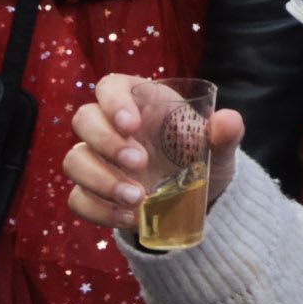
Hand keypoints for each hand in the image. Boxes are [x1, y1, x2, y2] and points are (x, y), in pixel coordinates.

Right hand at [65, 74, 247, 234]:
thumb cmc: (200, 157)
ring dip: (101, 180)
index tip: (131, 125)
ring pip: (74, 160)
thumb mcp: (218, 147)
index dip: (113, 102)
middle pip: (83, 119)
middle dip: (107, 142)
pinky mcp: (93, 192)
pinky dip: (100, 210)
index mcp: (138, 102)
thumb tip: (228, 121)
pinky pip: (78, 199)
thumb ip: (224, 133)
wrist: (195, 198)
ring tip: (138, 197)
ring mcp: (98, 161)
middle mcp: (110, 127)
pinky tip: (131, 216)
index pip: (109, 87)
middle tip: (140, 163)